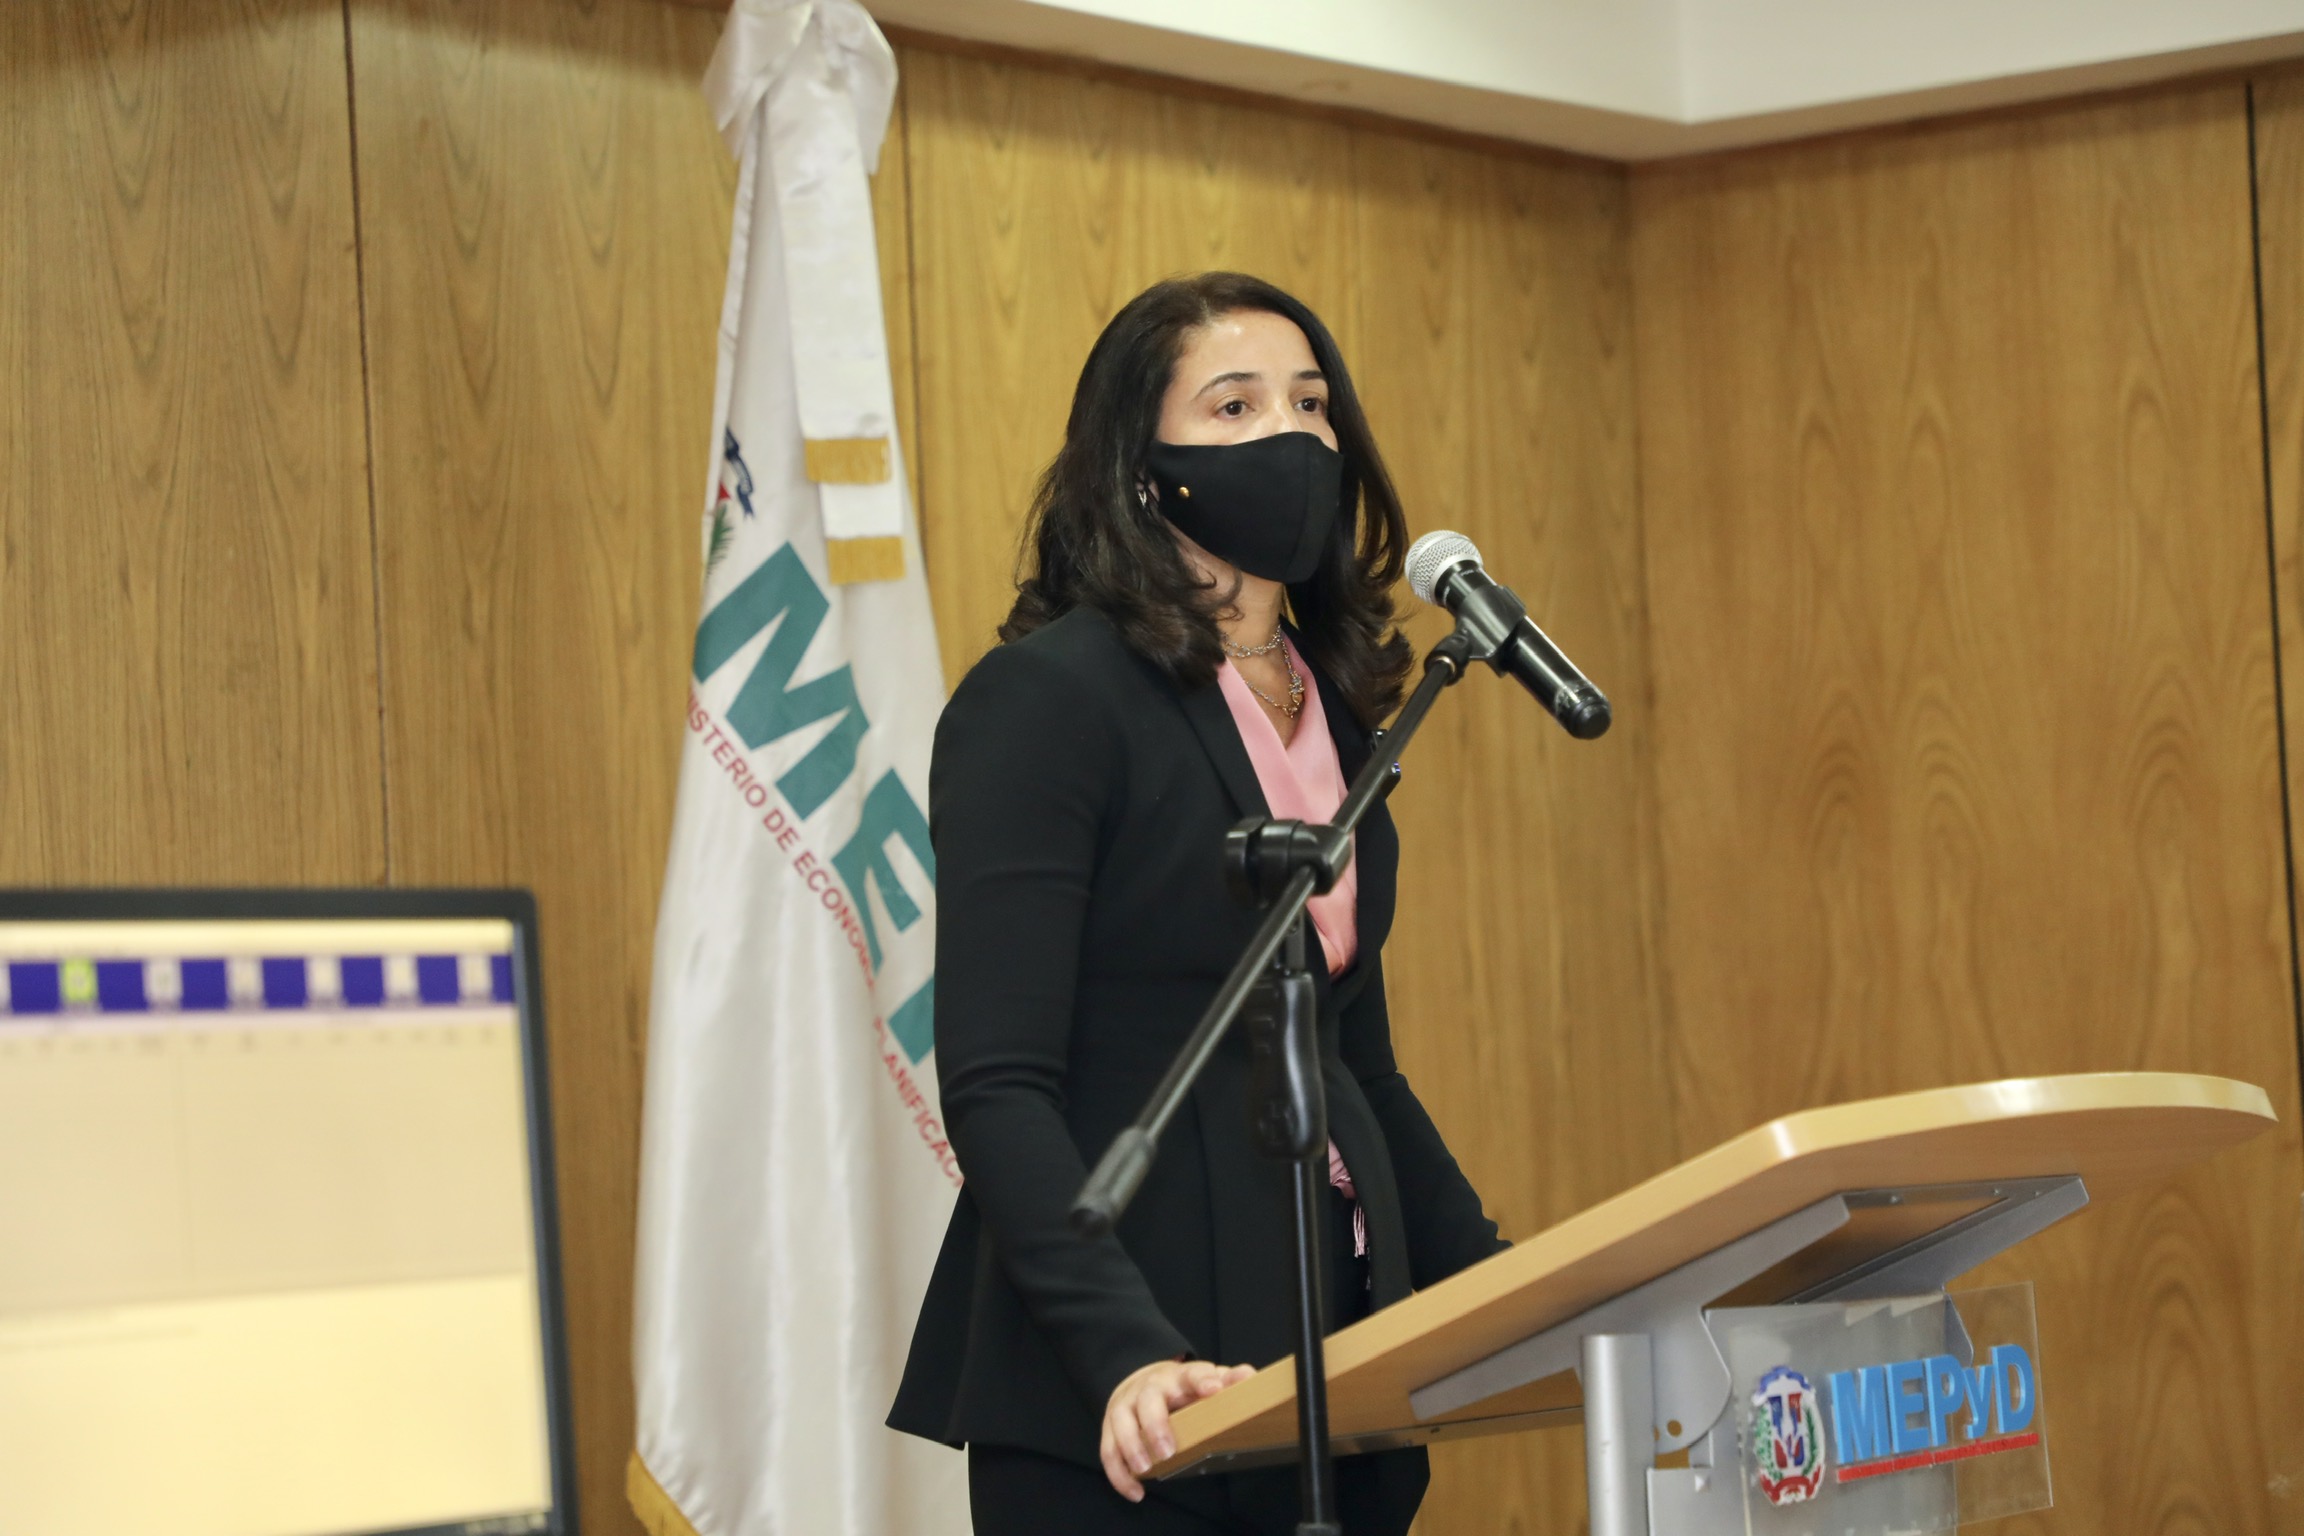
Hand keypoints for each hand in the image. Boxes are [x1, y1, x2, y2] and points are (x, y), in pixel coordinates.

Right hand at [1100, 1358, 1255, 1500]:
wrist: (1138, 1381)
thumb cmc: (1179, 1388)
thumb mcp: (1204, 1381)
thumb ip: (1228, 1380)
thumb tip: (1248, 1377)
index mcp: (1178, 1378)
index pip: (1190, 1374)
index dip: (1201, 1380)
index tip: (1213, 1389)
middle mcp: (1148, 1388)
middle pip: (1148, 1400)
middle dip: (1156, 1425)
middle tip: (1167, 1451)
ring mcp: (1126, 1406)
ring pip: (1122, 1422)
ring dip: (1131, 1446)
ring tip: (1145, 1469)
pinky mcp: (1110, 1426)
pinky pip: (1108, 1449)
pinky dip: (1119, 1472)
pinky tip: (1135, 1491)